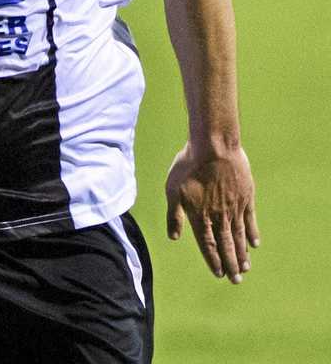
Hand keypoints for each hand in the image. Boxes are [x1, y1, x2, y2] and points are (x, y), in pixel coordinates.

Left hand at [165, 144, 259, 283]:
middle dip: (231, 264)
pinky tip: (255, 245)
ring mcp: (234, 208)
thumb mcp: (172, 190)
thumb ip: (174, 216)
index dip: (213, 260)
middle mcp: (218, 216)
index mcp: (199, 216)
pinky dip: (252, 233)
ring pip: (239, 236)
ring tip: (245, 268)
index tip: (219, 273)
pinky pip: (250, 220)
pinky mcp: (246, 197)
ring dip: (242, 254)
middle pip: (226, 245)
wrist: (214, 147)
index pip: (207, 244)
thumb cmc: (188, 166)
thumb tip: (174, 237)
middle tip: (236, 280)